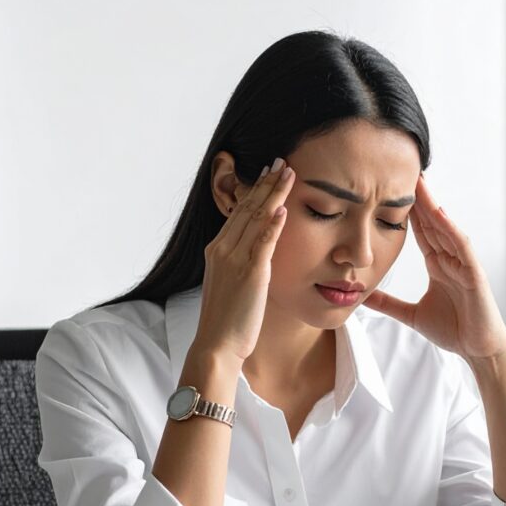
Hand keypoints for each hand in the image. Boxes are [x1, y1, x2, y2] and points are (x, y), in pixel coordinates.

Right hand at [193, 161, 293, 366]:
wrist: (216, 344)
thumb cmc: (227, 321)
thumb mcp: (232, 286)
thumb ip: (242, 265)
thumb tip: (258, 256)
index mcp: (217, 250)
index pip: (239, 213)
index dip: (255, 191)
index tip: (268, 174)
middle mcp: (223, 249)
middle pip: (247, 208)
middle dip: (266, 183)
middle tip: (281, 162)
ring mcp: (234, 260)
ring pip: (255, 219)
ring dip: (273, 193)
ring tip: (288, 173)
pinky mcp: (250, 274)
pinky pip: (263, 243)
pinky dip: (273, 224)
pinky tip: (284, 208)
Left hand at [363, 174, 505, 360]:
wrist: (479, 351)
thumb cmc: (454, 331)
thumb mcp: (411, 315)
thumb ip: (389, 304)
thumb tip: (363, 296)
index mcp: (438, 266)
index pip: (420, 232)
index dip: (405, 211)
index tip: (389, 189)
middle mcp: (451, 260)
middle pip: (431, 223)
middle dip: (417, 198)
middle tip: (401, 171)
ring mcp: (464, 265)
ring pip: (445, 229)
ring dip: (432, 206)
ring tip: (418, 182)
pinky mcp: (474, 275)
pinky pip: (461, 247)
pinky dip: (450, 229)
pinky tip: (438, 213)